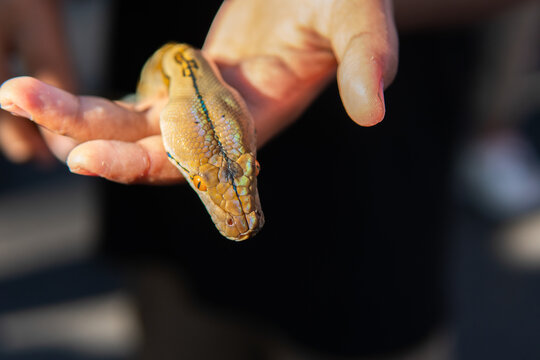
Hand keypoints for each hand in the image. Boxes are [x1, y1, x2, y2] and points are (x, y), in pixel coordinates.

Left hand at [0, 0, 397, 183]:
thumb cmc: (342, 3)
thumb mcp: (358, 22)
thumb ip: (366, 60)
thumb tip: (374, 111)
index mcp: (258, 121)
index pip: (195, 162)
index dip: (143, 166)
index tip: (85, 157)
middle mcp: (224, 126)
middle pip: (148, 148)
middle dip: (87, 136)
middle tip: (23, 101)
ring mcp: (200, 105)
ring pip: (131, 125)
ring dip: (77, 115)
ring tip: (18, 92)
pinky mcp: (184, 81)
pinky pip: (134, 102)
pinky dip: (95, 103)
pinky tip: (53, 95)